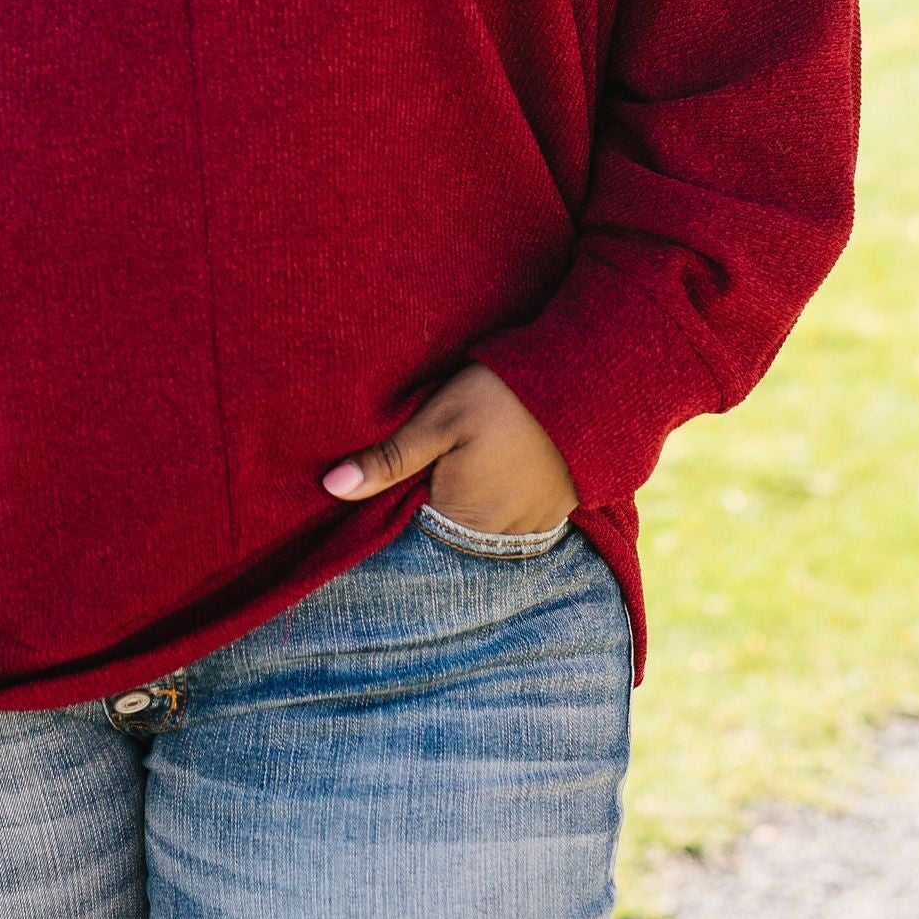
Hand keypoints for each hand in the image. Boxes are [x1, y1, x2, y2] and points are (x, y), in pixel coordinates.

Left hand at [321, 362, 577, 535]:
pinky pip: (515, 520)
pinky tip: (498, 468)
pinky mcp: (557, 513)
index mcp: (463, 519)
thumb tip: (331, 488)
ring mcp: (533, 528)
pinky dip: (502, 501)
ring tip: (468, 462)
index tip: (402, 475)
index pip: (415, 531)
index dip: (403, 504)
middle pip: (450, 532)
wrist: (588, 381)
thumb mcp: (438, 419)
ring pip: (483, 527)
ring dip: (471, 503)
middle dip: (435, 505)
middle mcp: (499, 537)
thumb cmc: (504, 396)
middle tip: (437, 461)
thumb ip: (389, 458)